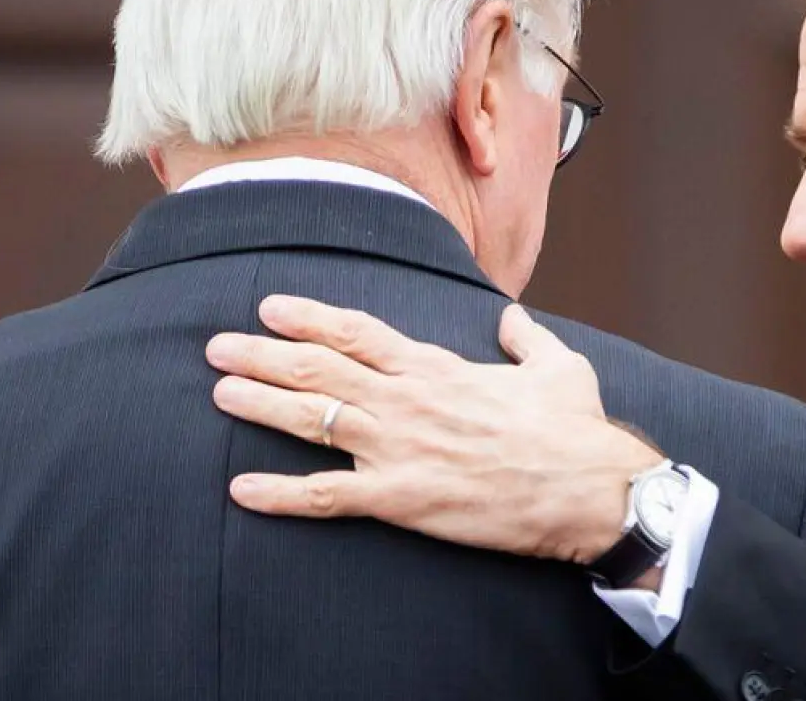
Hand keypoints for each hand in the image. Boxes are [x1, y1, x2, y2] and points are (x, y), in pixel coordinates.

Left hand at [205, 296, 665, 565]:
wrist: (588, 488)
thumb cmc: (575, 429)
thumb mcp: (559, 366)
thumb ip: (526, 337)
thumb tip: (512, 319)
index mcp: (437, 366)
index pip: (358, 331)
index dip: (309, 317)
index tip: (271, 307)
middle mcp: (407, 399)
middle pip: (319, 368)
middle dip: (263, 354)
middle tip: (218, 347)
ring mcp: (399, 448)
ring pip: (312, 419)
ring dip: (259, 404)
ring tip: (219, 393)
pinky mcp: (401, 498)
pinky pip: (326, 496)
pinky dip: (279, 494)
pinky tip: (241, 491)